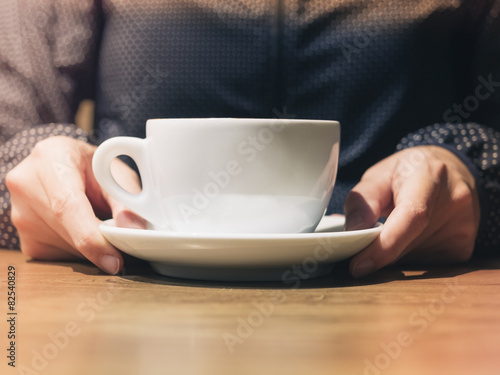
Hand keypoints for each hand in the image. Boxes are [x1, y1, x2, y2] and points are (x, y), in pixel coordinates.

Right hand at [6, 136, 146, 273]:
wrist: (68, 163)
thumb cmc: (96, 165)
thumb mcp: (119, 173)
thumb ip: (129, 200)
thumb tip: (134, 230)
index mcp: (51, 157)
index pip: (67, 206)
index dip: (92, 238)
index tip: (115, 260)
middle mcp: (26, 184)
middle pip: (67, 231)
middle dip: (101, 244)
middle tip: (124, 241)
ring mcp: (20, 213)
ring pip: (65, 249)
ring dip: (93, 248)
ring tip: (101, 222)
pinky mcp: (25, 238)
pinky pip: (59, 257)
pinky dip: (81, 251)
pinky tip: (85, 229)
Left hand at [344, 146, 479, 277]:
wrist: (452, 172)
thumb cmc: (409, 172)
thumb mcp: (379, 174)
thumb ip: (363, 201)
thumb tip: (351, 234)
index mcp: (431, 176)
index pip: (412, 217)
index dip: (384, 246)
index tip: (358, 266)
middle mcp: (455, 202)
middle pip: (407, 243)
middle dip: (378, 250)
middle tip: (361, 243)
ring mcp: (463, 228)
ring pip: (413, 259)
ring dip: (393, 254)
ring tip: (392, 229)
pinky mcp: (464, 248)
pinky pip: (424, 265)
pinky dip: (407, 257)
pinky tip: (408, 238)